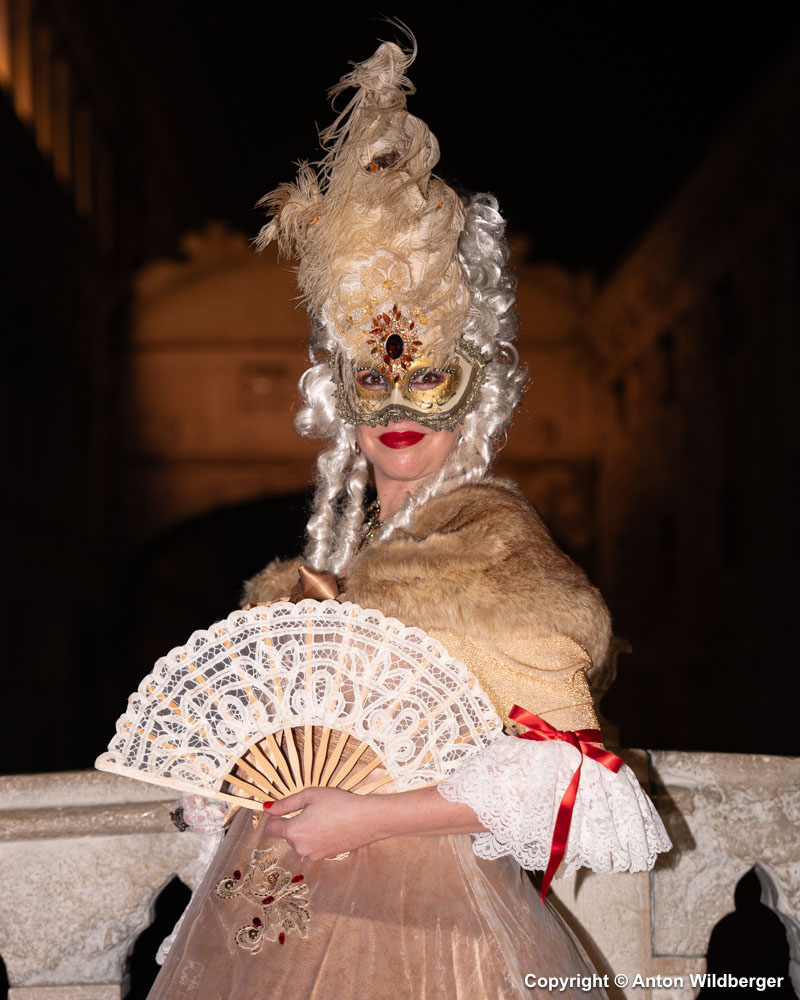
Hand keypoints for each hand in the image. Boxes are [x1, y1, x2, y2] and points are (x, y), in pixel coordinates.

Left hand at [262, 787, 384, 860]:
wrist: (367, 819)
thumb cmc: (339, 803)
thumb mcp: (310, 795)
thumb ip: (285, 803)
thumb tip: (267, 808)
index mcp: (294, 832)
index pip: (271, 829)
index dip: (274, 817)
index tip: (282, 809)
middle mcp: (301, 848)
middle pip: (288, 835)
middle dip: (295, 822)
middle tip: (313, 808)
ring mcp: (314, 855)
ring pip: (302, 841)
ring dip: (307, 830)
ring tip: (325, 816)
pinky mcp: (326, 857)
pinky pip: (314, 845)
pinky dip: (318, 837)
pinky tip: (332, 825)